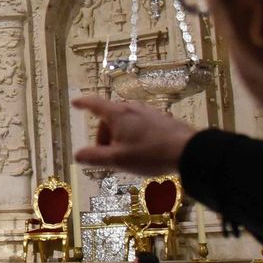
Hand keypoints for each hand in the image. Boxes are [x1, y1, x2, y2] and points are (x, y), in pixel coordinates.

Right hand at [71, 95, 196, 175]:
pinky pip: (139, 125)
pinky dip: (133, 136)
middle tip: (109, 157)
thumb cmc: (149, 154)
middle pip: (109, 119)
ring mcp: (147, 112)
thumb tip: (77, 155)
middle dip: (105, 137)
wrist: (187, 150)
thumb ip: (95, 157)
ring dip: (120, 138)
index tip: (75, 103)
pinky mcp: (160, 119)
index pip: (94, 104)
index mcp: (117, 115)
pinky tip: (143, 152)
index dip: (83, 103)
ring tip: (127, 157)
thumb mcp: (118, 159)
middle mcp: (131, 109)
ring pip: (125, 123)